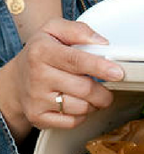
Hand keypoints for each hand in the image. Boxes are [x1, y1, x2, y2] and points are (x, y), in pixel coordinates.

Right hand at [0, 19, 123, 142]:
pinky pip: (73, 122)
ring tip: (88, 94)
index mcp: (41, 51)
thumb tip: (101, 42)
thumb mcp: (53, 31)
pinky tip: (76, 104)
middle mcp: (37, 75)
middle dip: (104, 92)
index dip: (100, 67)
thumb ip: (78, 31)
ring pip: (82, 108)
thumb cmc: (41, 54)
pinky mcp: (38, 117)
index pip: (76, 61)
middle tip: (105, 88)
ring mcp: (36, 98)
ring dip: (94, 103)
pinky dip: (82, 115)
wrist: (16, 80)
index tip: (118, 73)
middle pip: (85, 89)